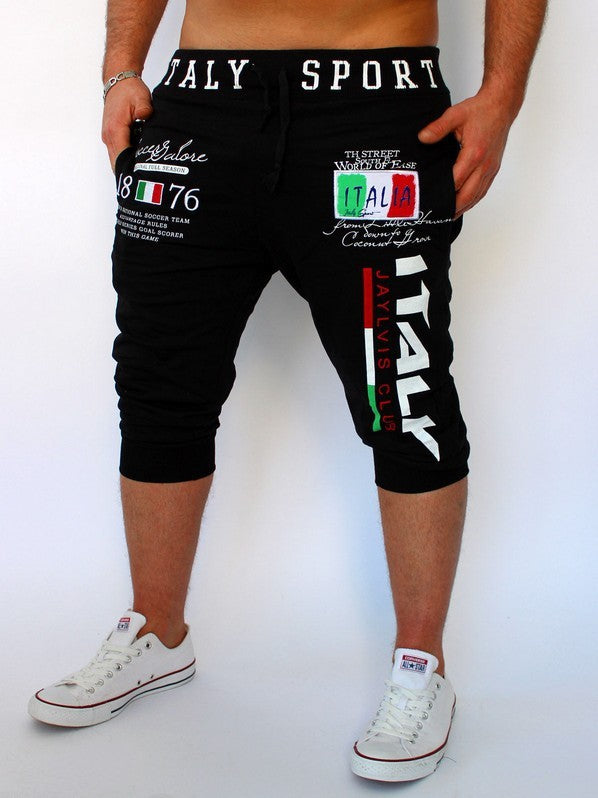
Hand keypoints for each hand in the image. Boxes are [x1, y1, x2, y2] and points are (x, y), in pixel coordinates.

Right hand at [101, 78, 152, 170]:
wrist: (118, 81)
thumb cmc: (129, 91)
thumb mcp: (141, 99)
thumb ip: (145, 112)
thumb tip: (147, 120)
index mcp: (115, 130)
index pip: (122, 157)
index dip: (131, 170)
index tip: (142, 179)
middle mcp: (108, 136)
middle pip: (117, 163)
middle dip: (129, 174)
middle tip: (145, 184)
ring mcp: (108, 138)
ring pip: (116, 160)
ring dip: (127, 169)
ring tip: (142, 179)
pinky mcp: (111, 137)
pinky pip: (117, 154)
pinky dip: (125, 162)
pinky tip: (137, 166)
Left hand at [418, 89, 516, 217]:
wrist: (502, 106)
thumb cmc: (480, 110)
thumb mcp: (455, 114)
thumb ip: (437, 128)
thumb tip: (422, 138)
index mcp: (474, 153)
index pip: (456, 181)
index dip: (443, 193)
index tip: (431, 200)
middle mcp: (484, 165)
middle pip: (467, 195)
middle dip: (453, 208)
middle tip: (437, 217)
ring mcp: (491, 168)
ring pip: (477, 196)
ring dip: (463, 208)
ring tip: (448, 217)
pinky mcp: (493, 169)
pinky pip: (483, 190)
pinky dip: (472, 201)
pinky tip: (463, 205)